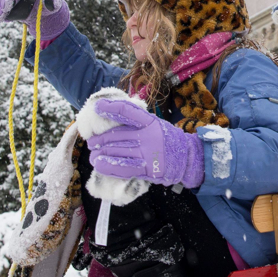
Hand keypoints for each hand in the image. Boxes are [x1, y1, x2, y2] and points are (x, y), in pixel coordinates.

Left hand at [87, 100, 204, 188]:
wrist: (185, 158)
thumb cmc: (166, 140)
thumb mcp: (155, 125)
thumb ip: (137, 122)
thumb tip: (111, 117)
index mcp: (150, 122)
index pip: (127, 111)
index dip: (110, 107)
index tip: (97, 107)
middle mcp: (148, 135)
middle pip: (115, 135)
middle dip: (99, 139)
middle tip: (92, 142)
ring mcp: (148, 152)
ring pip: (116, 151)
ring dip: (99, 153)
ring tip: (94, 154)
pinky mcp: (147, 169)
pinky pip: (123, 167)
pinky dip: (108, 166)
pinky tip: (99, 164)